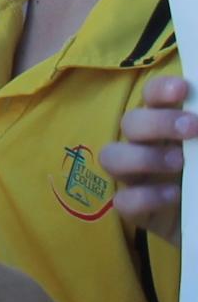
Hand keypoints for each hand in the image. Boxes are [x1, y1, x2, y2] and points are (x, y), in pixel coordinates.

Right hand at [102, 74, 191, 243]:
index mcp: (170, 128)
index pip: (151, 98)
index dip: (160, 89)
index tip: (183, 89)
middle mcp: (149, 148)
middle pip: (129, 123)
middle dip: (157, 122)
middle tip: (192, 128)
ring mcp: (139, 180)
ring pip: (112, 157)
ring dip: (142, 156)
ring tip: (178, 163)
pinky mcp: (140, 212)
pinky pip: (123, 201)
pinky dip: (145, 196)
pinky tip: (174, 195)